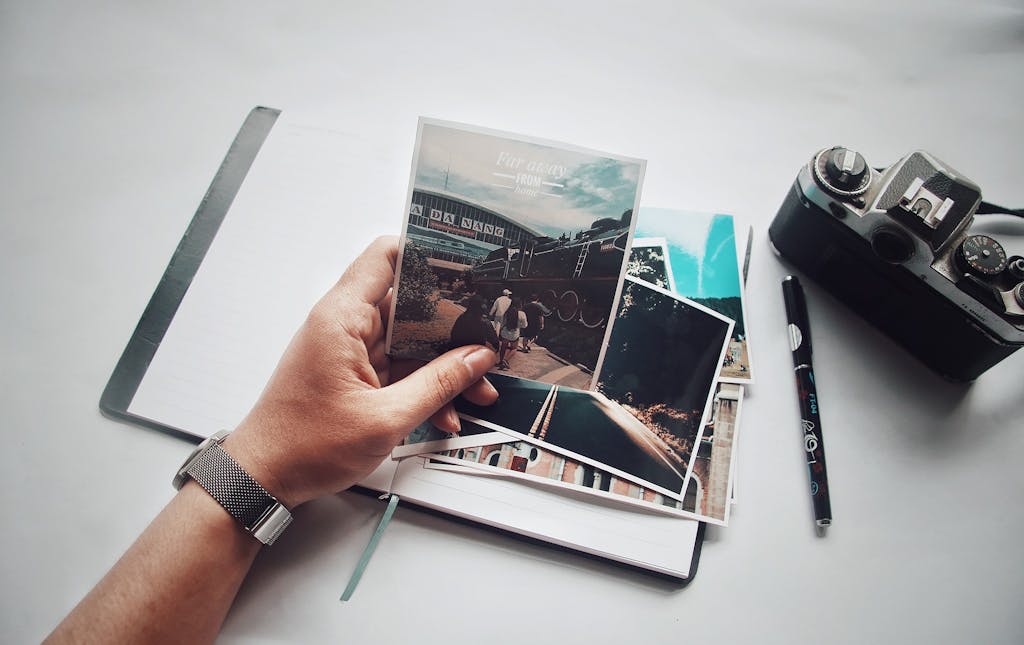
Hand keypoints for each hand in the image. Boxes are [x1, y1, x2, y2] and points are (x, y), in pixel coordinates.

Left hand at [226, 236, 497, 508]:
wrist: (264, 478)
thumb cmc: (302, 446)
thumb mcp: (386, 419)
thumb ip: (438, 384)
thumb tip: (476, 358)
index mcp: (343, 318)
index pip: (387, 256)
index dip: (428, 253)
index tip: (468, 267)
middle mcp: (345, 326)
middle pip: (411, 305)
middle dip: (454, 329)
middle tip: (488, 343)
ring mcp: (350, 350)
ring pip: (411, 342)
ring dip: (444, 367)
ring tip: (476, 392)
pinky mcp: (353, 373)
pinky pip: (399, 368)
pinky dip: (424, 387)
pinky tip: (446, 413)